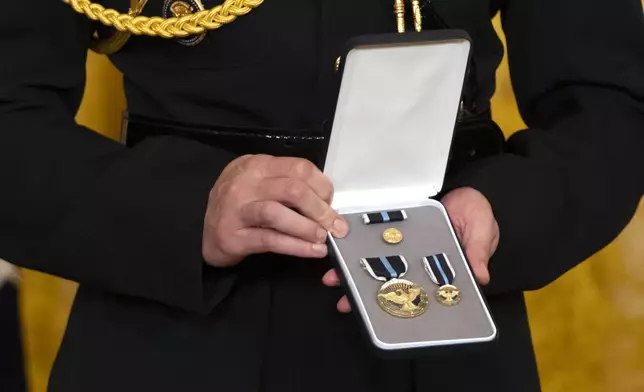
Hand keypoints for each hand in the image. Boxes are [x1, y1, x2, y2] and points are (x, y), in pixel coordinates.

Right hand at [202, 154, 348, 267]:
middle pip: (293, 189)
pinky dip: (296, 246)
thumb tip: (325, 202)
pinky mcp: (234, 236)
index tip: (331, 201)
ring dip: (307, 227)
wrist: (201, 230)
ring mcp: (237, 210)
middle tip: (335, 225)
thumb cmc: (236, 205)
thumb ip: (286, 186)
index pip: (298, 167)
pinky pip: (270, 240)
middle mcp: (246, 184)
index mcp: (257, 165)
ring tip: (323, 238)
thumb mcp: (259, 183)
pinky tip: (312, 251)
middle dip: (320, 209)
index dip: (322, 185)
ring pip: (279, 213)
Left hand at [322, 187, 498, 312]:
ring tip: (334, 277)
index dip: (396, 303)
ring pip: (375, 260)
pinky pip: (374, 234)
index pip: (415, 290)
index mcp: (437, 266)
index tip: (378, 313)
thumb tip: (480, 277)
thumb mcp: (482, 231)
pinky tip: (342, 250)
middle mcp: (416, 258)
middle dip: (365, 291)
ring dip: (354, 269)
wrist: (467, 185)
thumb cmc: (477, 212)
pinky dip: (358, 242)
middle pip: (388, 279)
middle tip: (345, 301)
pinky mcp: (394, 224)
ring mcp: (403, 242)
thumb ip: (477, 251)